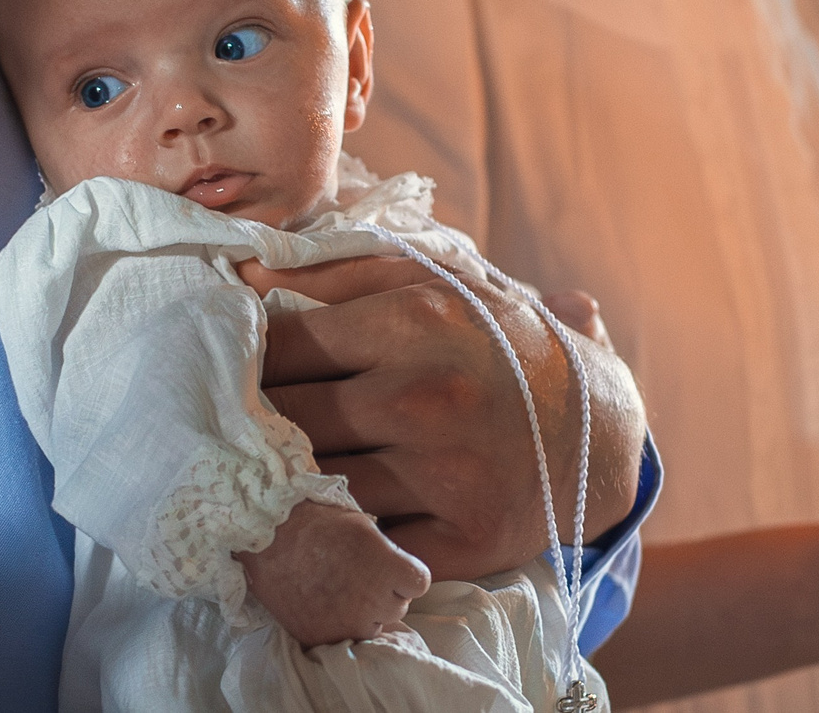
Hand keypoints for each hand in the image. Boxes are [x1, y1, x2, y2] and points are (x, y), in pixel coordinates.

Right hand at [238, 498, 430, 646]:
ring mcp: (347, 625)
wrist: (267, 537)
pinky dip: (336, 626)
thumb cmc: (315, 522)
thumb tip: (393, 566)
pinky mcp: (321, 638)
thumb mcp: (363, 526)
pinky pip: (342, 639)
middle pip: (396, 607)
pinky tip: (321, 604)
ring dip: (362, 614)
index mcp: (387, 569)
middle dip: (382, 594)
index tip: (389, 569)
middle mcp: (373, 602)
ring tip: (336, 590)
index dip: (405, 576)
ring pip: (372, 627)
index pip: (418, 583)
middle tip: (356, 576)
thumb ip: (385, 553)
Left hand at [242, 255, 646, 580]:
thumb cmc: (495, 340)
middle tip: (222, 432)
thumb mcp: (434, 281)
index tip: (224, 374)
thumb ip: (337, 271)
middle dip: (248, 427)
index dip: (240, 363)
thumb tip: (240, 273)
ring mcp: (448, 474)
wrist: (596, 426)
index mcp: (416, 320)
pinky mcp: (463, 540)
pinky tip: (315, 526)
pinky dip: (333, 540)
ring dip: (280, 488)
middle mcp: (428, 396)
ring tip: (255, 479)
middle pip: (289, 420)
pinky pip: (365, 548)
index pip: (282, 346)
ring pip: (318, 488)